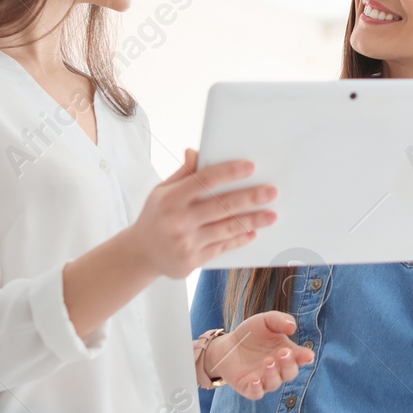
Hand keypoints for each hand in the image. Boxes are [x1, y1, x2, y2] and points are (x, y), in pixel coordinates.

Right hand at [128, 149, 277, 277]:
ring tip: (272, 215)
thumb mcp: (161, 191)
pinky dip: (240, 239)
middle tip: (272, 191)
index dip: (229, 172)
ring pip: (226, 228)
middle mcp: (178, 220)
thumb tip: (196, 151)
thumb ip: (183, 174)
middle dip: (250, 197)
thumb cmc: (155, 216)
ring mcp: (186, 242)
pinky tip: (253, 233)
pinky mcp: (192, 260)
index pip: (205, 180)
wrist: (140, 254)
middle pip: (221, 205)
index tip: (251, 166)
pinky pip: (222, 247)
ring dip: (252, 221)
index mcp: (170, 198)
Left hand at [203, 311, 315, 400]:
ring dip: (273, 374)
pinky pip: (256, 393)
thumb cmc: (251, 333)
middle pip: (290, 373)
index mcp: (287, 353)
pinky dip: (257, 388)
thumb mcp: (266, 320)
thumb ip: (280, 320)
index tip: (308, 355)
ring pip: (274, 383)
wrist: (227, 345)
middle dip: (289, 364)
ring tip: (268, 361)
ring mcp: (264, 380)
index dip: (305, 357)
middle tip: (283, 352)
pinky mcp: (249, 388)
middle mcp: (278, 369)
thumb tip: (292, 328)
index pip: (301, 358)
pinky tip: (255, 379)